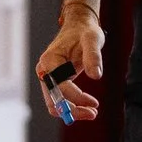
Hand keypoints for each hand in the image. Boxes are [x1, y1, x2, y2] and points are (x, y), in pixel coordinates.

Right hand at [35, 5, 105, 121]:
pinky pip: (60, 99)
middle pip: (53, 100)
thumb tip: (96, 76)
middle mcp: (45, 70)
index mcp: (50, 60)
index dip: (76, 97)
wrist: (79, 27)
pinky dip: (72, 105)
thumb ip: (93, 56)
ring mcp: (48, 77)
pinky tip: (87, 106)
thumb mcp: (92, 39)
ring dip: (71, 111)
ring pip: (55, 104)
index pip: (60, 86)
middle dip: (72, 110)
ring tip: (92, 113)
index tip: (94, 103)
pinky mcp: (55, 81)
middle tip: (93, 114)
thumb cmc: (84, 31)